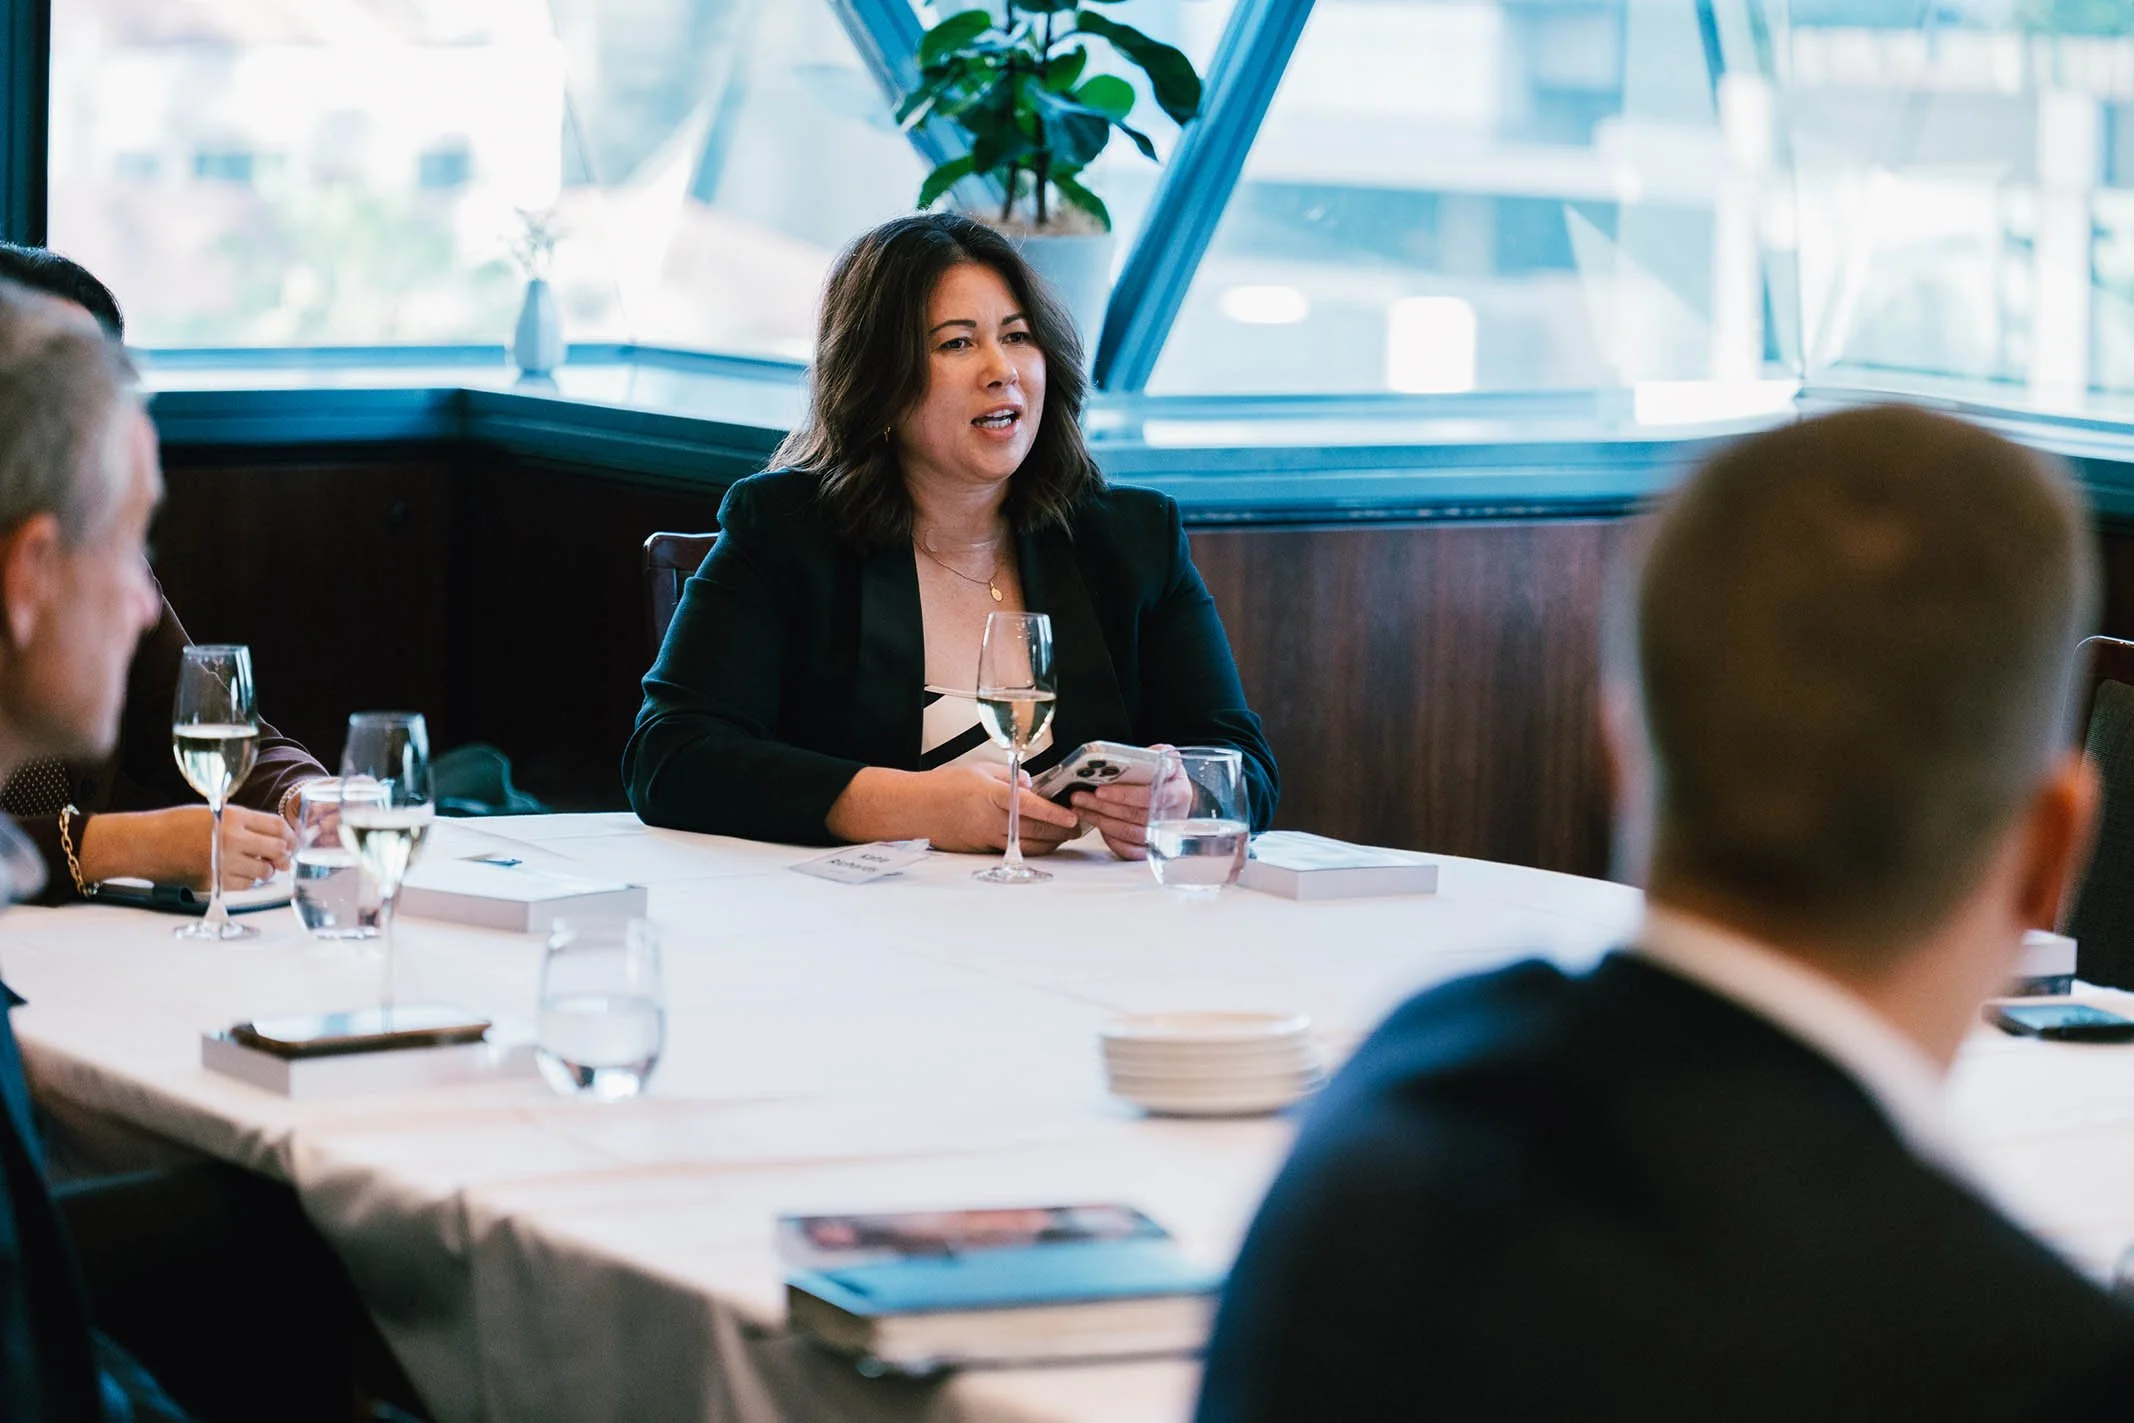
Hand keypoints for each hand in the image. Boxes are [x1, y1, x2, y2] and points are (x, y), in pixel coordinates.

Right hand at [76, 804, 295, 890]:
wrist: (146, 843)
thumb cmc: (178, 825)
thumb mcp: (215, 812)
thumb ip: (245, 823)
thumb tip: (276, 838)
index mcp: (234, 817)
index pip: (278, 826)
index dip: (290, 835)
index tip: (292, 841)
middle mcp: (232, 840)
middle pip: (276, 850)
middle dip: (282, 854)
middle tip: (280, 857)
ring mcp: (223, 863)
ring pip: (263, 872)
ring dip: (264, 870)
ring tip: (253, 864)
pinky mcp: (214, 882)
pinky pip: (245, 886)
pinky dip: (247, 882)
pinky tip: (237, 873)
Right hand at [918, 763, 1080, 855]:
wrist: (915, 808)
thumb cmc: (943, 786)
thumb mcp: (978, 770)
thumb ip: (1008, 776)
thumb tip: (1030, 784)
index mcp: (992, 795)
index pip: (1031, 806)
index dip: (1054, 814)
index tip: (1071, 817)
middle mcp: (991, 820)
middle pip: (1035, 830)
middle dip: (1059, 831)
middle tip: (1076, 827)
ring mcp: (986, 838)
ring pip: (1026, 845)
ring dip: (1048, 843)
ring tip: (1062, 836)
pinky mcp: (981, 849)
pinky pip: (1012, 849)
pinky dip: (1030, 846)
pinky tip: (1039, 841)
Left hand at [1071, 744, 1187, 860]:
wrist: (1171, 794)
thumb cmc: (1163, 776)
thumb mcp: (1163, 760)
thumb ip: (1152, 756)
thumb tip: (1135, 755)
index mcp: (1179, 791)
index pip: (1150, 796)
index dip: (1124, 794)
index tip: (1100, 790)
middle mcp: (1174, 817)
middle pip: (1134, 815)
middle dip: (1102, 806)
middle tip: (1080, 797)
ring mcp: (1164, 836)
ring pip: (1128, 833)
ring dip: (1100, 820)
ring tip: (1081, 807)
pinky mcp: (1151, 849)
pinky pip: (1128, 849)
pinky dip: (1109, 838)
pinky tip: (1096, 823)